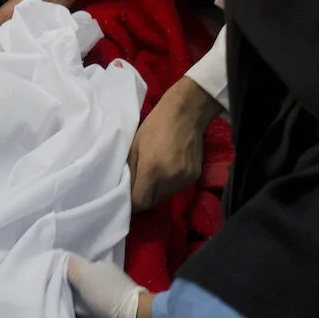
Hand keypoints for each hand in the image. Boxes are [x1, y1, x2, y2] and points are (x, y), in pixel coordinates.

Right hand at [66, 256, 156, 317]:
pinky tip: (83, 316)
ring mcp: (114, 293)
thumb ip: (70, 265)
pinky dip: (90, 311)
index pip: (78, 266)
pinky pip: (97, 308)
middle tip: (61, 297)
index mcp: (101, 264)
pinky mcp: (116, 309)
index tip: (55, 283)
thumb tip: (60, 259)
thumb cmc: (106, 294)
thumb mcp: (83, 275)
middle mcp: (108, 276)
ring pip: (90, 294)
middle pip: (84, 280)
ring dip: (82, 301)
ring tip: (69, 308)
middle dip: (74, 288)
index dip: (67, 273)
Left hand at [128, 76, 222, 210]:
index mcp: (152, 170)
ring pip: (165, 197)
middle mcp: (170, 179)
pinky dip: (168, 186)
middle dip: (142, 199)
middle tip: (135, 189)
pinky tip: (165, 172)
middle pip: (152, 203)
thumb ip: (130, 171)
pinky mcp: (194, 177)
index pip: (140, 202)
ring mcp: (184, 179)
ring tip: (150, 179)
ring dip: (155, 193)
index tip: (125, 199)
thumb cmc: (155, 125)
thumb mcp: (134, 146)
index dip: (131, 204)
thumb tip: (124, 189)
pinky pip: (176, 189)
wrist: (186, 113)